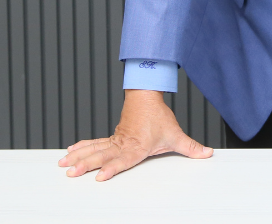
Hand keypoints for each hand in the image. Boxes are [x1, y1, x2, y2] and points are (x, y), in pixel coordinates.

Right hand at [58, 89, 212, 179]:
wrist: (146, 96)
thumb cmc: (158, 115)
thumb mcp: (175, 134)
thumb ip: (190, 147)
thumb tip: (207, 153)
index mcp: (136, 146)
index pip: (122, 160)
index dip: (111, 168)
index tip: (99, 176)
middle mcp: (123, 144)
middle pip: (101, 156)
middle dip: (85, 164)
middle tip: (70, 172)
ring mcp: (115, 140)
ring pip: (93, 149)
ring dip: (78, 156)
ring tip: (63, 164)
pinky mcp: (112, 137)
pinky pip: (94, 143)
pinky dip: (81, 147)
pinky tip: (70, 151)